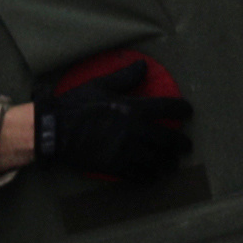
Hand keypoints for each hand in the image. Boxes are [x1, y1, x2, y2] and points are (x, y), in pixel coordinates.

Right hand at [32, 58, 192, 182]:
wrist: (54, 131)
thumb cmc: (76, 105)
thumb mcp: (100, 85)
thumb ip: (125, 77)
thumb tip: (144, 65)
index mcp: (133, 108)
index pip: (168, 108)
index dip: (183, 109)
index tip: (188, 112)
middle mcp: (135, 131)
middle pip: (169, 140)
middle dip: (181, 144)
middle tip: (186, 146)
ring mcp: (126, 151)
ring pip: (157, 161)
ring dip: (168, 164)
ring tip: (172, 164)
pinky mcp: (116, 168)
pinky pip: (140, 175)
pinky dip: (150, 177)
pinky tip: (153, 176)